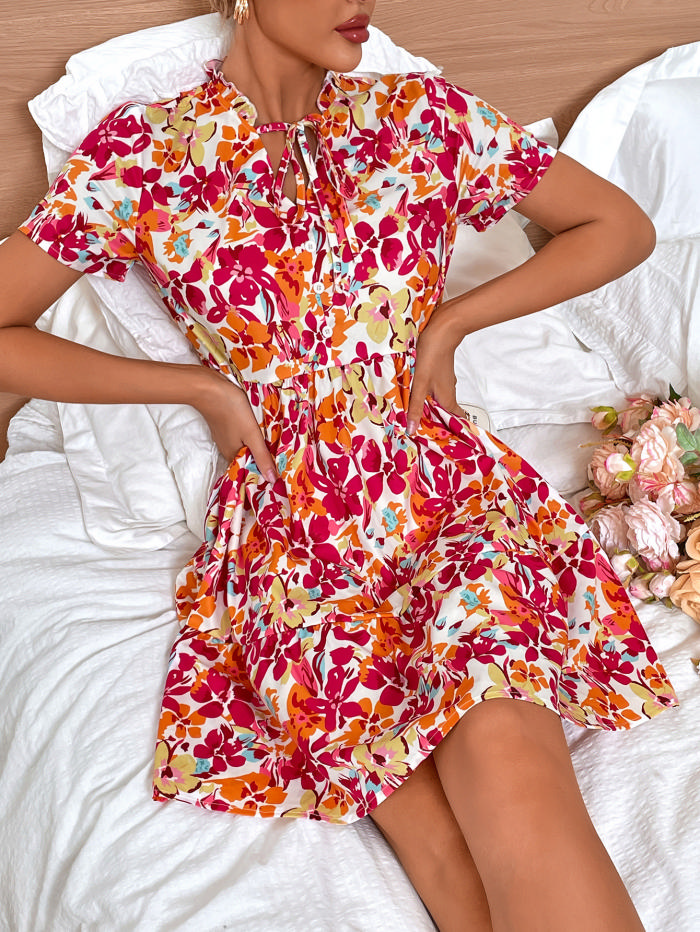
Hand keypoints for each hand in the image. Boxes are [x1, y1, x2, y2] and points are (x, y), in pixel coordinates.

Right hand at [194, 369, 277, 482]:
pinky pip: (240, 435)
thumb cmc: (232, 410)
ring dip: (257, 445)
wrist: (209, 388)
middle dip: (263, 457)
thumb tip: (272, 480)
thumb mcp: (252, 434)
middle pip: (248, 457)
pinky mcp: (224, 424)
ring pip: (245, 445)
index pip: (251, 470)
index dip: (265, 471)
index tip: (281, 472)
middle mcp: (227, 448)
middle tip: (284, 457)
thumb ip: (262, 456)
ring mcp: (224, 436)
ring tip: (276, 443)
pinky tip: (260, 429)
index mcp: (233, 455)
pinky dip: (251, 434)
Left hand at [406, 301, 465, 433]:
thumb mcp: (420, 384)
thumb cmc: (432, 355)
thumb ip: (416, 406)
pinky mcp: (438, 374)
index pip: (456, 422)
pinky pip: (432, 390)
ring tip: (412, 418)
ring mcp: (444, 383)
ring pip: (437, 401)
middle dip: (434, 423)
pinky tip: (412, 396)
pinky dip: (425, 396)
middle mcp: (448, 392)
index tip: (446, 444)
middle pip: (444, 413)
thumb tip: (412, 429)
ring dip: (427, 409)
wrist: (441, 330)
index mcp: (447, 399)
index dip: (453, 433)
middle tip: (420, 433)